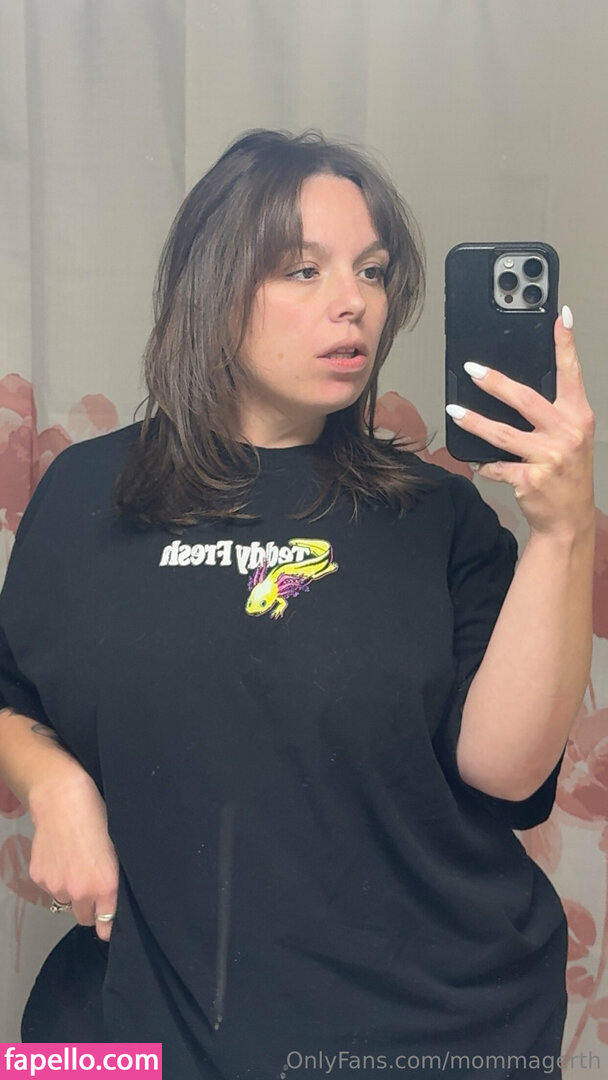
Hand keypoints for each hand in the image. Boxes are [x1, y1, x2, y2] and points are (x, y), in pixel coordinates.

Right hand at [28, 768, 118, 940]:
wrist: (61, 799)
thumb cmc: (95, 815)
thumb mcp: (115, 847)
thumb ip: (113, 876)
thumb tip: (113, 895)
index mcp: (105, 885)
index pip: (105, 924)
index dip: (107, 924)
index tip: (108, 921)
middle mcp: (80, 892)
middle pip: (83, 917)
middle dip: (89, 906)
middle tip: (91, 884)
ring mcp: (56, 886)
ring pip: (65, 901)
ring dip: (70, 891)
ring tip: (74, 862)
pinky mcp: (38, 877)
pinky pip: (49, 887)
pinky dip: (55, 878)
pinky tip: (60, 855)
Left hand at [446, 307, 595, 538]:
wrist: (568, 520)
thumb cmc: (568, 475)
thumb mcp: (571, 438)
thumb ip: (552, 413)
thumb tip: (513, 389)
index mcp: (578, 417)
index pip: (571, 374)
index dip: (566, 344)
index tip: (560, 318)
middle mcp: (566, 434)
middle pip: (524, 399)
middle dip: (495, 382)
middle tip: (472, 369)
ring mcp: (549, 457)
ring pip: (502, 434)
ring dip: (474, 421)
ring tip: (455, 410)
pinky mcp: (530, 479)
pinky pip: (497, 466)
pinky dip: (484, 464)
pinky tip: (477, 462)